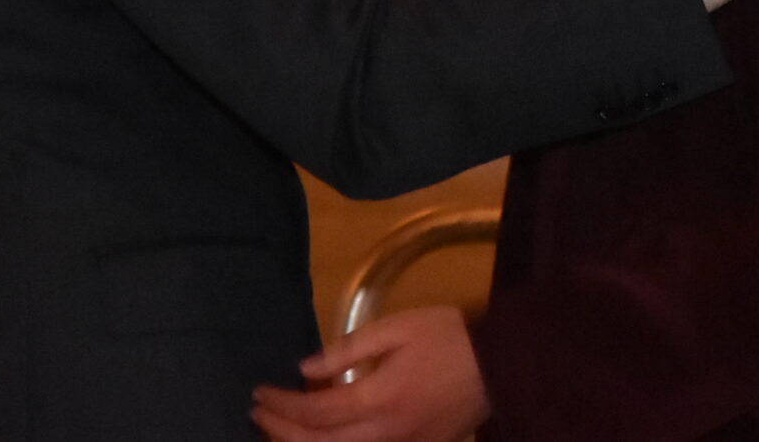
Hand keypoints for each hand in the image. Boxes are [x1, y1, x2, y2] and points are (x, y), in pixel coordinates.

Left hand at [252, 307, 489, 441]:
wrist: (501, 366)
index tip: (260, 392)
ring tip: (277, 431)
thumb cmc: (447, 338)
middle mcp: (385, 434)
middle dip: (281, 431)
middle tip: (258, 413)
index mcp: (380, 399)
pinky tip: (319, 438)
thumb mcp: (397, 328)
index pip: (317, 411)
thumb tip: (305, 368)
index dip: (283, 405)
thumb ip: (348, 348)